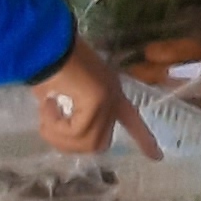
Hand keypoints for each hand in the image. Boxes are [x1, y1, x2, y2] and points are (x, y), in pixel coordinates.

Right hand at [31, 35, 145, 157]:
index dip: (142, 139)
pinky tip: (46, 105)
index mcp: (108, 91)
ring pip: (87, 143)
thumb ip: (66, 113)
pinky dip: (55, 126)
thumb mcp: (57, 94)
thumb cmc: (47, 63)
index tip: (157, 158)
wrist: (43, 42)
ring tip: (45, 112)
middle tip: (47, 125)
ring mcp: (108, 98)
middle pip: (98, 143)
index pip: (131, 119)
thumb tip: (57, 131)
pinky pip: (76, 132)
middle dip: (68, 144)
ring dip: (58, 135)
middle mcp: (113, 95)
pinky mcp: (98, 100)